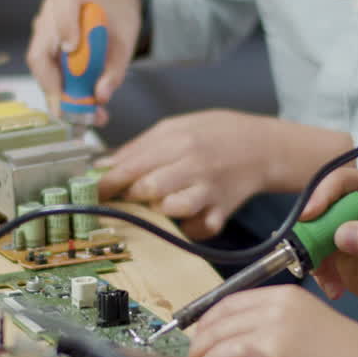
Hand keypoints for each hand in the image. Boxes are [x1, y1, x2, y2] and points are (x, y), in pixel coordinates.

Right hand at [25, 0, 141, 123]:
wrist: (113, 16)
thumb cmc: (117, 23)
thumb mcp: (124, 44)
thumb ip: (115, 70)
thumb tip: (101, 96)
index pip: (61, 7)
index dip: (64, 27)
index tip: (72, 48)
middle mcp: (49, 12)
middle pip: (41, 51)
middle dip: (54, 85)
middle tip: (70, 110)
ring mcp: (41, 31)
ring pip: (41, 68)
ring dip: (58, 94)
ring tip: (82, 115)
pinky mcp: (41, 49)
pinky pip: (45, 74)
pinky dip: (59, 93)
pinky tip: (76, 106)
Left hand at [96, 110, 278, 239]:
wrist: (263, 146)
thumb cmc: (216, 133)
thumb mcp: (176, 126)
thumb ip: (139, 146)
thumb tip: (103, 165)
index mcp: (178, 141)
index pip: (131, 166)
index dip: (107, 183)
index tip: (94, 192)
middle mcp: (193, 166)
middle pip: (147, 189)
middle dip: (131, 195)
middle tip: (128, 196)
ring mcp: (209, 191)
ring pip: (171, 210)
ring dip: (159, 211)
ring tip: (160, 203)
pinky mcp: (222, 212)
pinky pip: (197, 230)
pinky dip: (187, 228)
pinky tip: (186, 216)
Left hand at [187, 285, 357, 356]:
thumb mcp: (313, 329)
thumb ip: (275, 330)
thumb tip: (237, 347)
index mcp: (288, 296)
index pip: (229, 302)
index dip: (208, 323)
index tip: (201, 340)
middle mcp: (277, 307)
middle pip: (217, 320)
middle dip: (200, 343)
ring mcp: (273, 330)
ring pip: (215, 340)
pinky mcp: (273, 356)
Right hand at [298, 167, 357, 319]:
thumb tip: (343, 233)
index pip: (341, 181)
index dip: (322, 195)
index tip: (308, 216)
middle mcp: (351, 204)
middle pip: (316, 205)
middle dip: (308, 231)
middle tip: (307, 253)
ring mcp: (337, 225)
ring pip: (308, 232)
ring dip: (311, 257)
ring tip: (329, 280)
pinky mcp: (327, 247)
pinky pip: (309, 255)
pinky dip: (318, 273)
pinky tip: (335, 288)